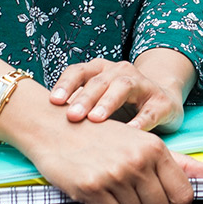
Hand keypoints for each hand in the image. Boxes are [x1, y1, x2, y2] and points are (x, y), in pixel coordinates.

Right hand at [17, 113, 202, 203]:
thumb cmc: (103, 136)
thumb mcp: (144, 142)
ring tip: (117, 192)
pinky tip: (102, 194)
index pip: (184, 196)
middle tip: (138, 203)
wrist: (55, 127)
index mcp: (155, 148)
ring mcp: (114, 174)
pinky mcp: (91, 188)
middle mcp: (138, 161)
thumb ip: (182, 162)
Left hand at [50, 58, 185, 131]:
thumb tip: (40, 124)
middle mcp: (120, 71)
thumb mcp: (96, 104)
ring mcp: (143, 83)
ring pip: (123, 86)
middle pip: (99, 80)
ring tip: (96, 119)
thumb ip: (76, 110)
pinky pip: (150, 110)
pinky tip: (130, 132)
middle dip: (84, 97)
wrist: (161, 101)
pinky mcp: (161, 101)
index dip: (66, 84)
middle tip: (72, 115)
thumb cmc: (119, 106)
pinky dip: (141, 120)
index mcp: (100, 70)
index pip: (79, 71)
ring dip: (108, 102)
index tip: (53, 101)